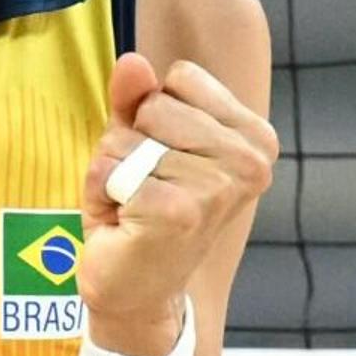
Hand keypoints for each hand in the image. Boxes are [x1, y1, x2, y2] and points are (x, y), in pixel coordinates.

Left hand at [80, 53, 275, 355]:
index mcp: (254, 138)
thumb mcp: (138, 142)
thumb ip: (136, 98)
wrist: (136, 293)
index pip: (182, 76)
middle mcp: (248, 162)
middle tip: (144, 189)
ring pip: (127, 137)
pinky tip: (124, 225)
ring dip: (115, 171)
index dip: (154, 114)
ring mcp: (215, 188)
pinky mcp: (177, 211)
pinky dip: (101, 195)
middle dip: (131, 142)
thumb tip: (132, 62)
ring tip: (135, 206)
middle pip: (154, 104)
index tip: (165, 160)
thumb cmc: (142, 211)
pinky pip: (109, 169)